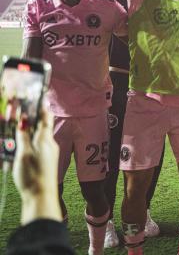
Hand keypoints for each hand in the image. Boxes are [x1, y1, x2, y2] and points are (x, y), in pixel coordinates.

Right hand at [13, 108, 60, 223]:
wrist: (41, 197)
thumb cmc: (32, 175)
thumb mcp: (24, 153)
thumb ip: (23, 136)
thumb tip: (23, 119)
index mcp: (45, 139)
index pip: (44, 117)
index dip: (39, 107)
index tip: (33, 97)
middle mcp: (49, 144)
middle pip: (38, 126)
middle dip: (27, 120)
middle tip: (15, 114)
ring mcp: (48, 153)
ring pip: (35, 137)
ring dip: (24, 133)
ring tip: (13, 132)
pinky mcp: (44, 161)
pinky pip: (34, 148)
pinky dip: (25, 145)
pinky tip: (17, 149)